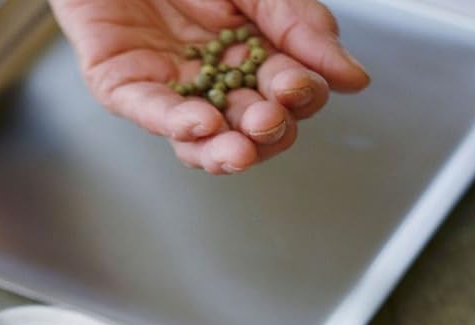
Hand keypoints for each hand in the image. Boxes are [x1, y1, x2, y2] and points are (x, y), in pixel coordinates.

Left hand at [51, 0, 368, 173]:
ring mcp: (167, 87)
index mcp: (251, 50)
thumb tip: (354, 80)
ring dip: (224, 148)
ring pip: (201, 139)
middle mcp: (212, 79)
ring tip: (241, 149)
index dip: (298, 97)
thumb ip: (298, 24)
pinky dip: (176, 122)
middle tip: (270, 118)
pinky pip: (150, 112)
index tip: (301, 87)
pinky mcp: (121, 85)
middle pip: (249, 126)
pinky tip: (202, 124)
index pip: (288, 93)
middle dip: (264, 129)